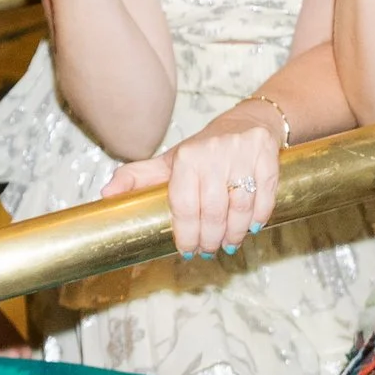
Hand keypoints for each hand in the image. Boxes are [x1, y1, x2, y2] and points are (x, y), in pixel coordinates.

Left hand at [102, 101, 284, 256]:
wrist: (247, 122)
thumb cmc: (204, 150)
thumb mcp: (170, 161)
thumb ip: (137, 178)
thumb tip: (105, 196)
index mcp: (187, 157)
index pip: (185, 205)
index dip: (186, 234)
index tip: (187, 251)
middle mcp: (214, 153)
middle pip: (213, 211)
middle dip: (209, 239)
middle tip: (208, 251)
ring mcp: (243, 154)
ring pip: (240, 207)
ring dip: (234, 234)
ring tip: (227, 244)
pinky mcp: (268, 156)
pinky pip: (265, 197)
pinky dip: (258, 218)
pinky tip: (249, 228)